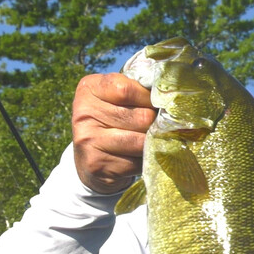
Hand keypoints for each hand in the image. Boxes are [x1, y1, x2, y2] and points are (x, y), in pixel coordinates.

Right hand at [72, 73, 155, 193]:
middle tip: (151, 127)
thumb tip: (170, 97)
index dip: (148, 98)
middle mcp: (84, 113)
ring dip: (151, 143)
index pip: (127, 90)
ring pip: (141, 141)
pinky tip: (136, 158)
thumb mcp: (115, 98)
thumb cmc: (111, 122)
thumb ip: (136, 90)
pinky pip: (136, 162)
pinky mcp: (97, 164)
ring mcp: (88, 140)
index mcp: (88, 89)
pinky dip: (143, 161)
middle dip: (153, 124)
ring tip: (147, 141)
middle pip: (140, 117)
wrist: (90, 160)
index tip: (152, 104)